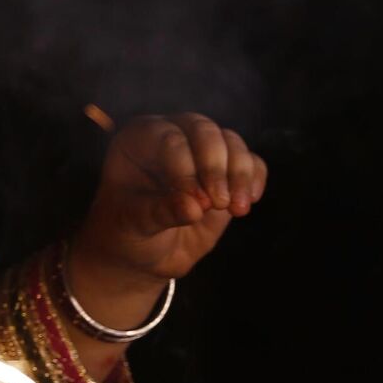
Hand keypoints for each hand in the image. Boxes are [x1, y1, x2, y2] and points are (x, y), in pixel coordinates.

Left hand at [73, 113, 268, 282]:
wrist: (144, 251)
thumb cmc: (128, 231)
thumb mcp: (133, 225)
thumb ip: (160, 213)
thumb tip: (194, 207)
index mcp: (138, 140)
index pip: (168, 139)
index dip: (186, 168)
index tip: (197, 202)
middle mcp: (171, 135)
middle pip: (203, 130)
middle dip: (215, 166)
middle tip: (218, 203)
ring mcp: (201, 150)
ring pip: (231, 142)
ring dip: (239, 174)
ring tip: (237, 210)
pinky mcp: (227, 171)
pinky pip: (251, 161)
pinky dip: (254, 179)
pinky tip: (248, 202)